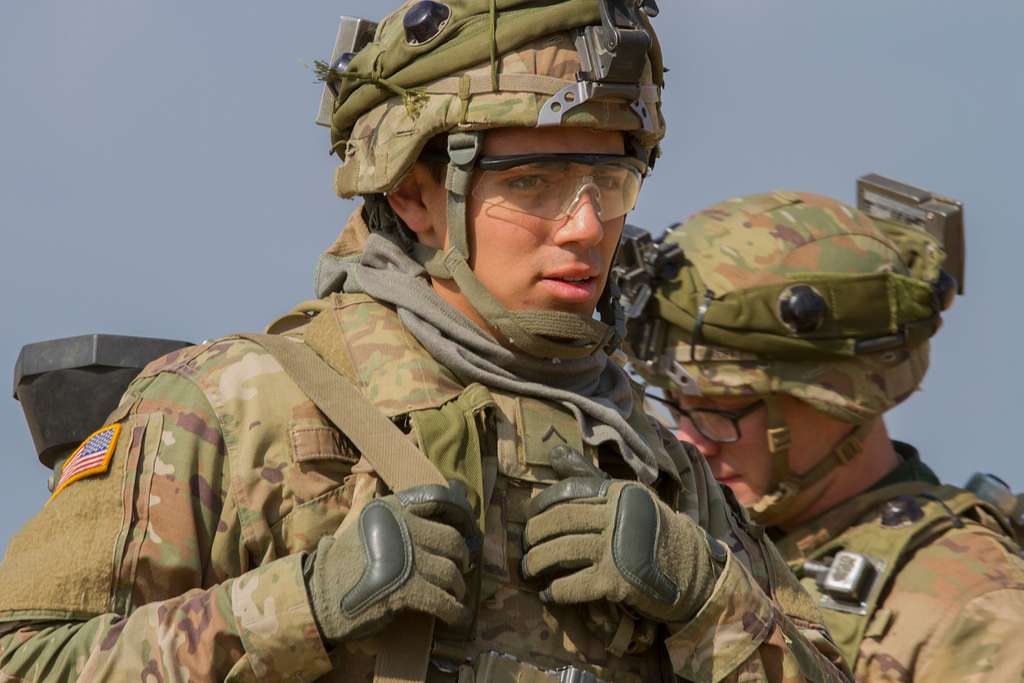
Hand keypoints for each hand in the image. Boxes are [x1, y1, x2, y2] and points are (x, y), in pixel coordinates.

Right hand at [306, 483, 479, 644]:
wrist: (320, 595)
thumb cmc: (343, 562)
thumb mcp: (364, 523)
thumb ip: (392, 515)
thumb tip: (426, 505)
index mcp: (393, 508)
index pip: (438, 499)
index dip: (462, 514)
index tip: (470, 528)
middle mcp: (403, 527)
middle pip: (451, 540)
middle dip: (461, 557)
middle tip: (460, 568)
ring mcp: (406, 558)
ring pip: (450, 571)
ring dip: (457, 586)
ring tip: (455, 594)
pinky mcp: (407, 589)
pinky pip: (443, 601)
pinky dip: (454, 611)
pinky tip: (457, 617)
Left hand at [522, 478, 724, 623]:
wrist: (693, 572)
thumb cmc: (654, 533)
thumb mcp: (627, 499)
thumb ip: (590, 478)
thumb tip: (554, 454)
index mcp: (618, 492)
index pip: (568, 492)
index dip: (541, 505)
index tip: (530, 517)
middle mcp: (616, 516)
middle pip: (559, 521)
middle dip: (534, 535)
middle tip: (524, 546)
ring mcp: (616, 549)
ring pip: (560, 551)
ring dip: (537, 562)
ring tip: (528, 570)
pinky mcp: (615, 581)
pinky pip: (572, 585)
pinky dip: (555, 591)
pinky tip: (547, 594)